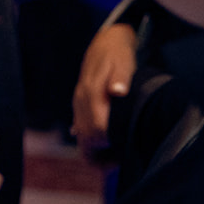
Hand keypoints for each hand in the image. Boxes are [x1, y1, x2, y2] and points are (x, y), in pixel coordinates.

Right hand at [71, 23, 136, 161]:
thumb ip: (121, 77)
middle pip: (84, 137)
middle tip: (118, 162)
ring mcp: (78, 101)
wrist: (105, 42)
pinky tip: (104, 146)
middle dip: (98, 155)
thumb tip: (118, 91)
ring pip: (80, 134)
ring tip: (113, 158)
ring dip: (94, 149)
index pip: (96, 129)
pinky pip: (80, 126)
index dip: (107, 147)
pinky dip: (89, 139)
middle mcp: (81, 100)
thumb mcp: (124, 62)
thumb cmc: (118, 54)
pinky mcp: (80, 102)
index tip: (121, 156)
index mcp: (92, 93)